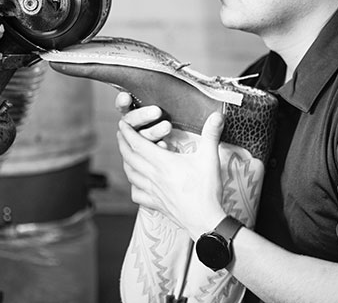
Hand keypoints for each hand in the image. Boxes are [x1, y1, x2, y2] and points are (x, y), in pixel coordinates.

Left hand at [115, 92, 226, 237]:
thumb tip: (217, 115)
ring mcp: (153, 191)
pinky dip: (133, 186)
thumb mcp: (210, 158)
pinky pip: (137, 194)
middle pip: (130, 157)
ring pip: (131, 174)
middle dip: (123, 143)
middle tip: (120, 134)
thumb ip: (211, 134)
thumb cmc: (206, 191)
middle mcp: (153, 176)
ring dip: (125, 162)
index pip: (138, 144)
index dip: (127, 132)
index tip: (122, 124)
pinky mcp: (156, 204)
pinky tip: (136, 183)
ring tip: (125, 154)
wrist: (205, 221)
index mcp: (163, 163)